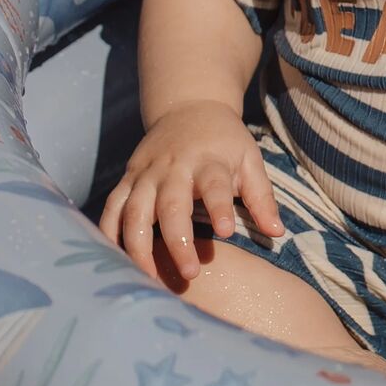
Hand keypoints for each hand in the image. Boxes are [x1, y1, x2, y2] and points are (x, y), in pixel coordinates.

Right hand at [99, 100, 281, 280]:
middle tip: (190, 273)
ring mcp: (145, 173)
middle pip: (170, 206)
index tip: (227, 231)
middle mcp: (173, 167)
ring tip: (149, 278)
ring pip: (134, 211)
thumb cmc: (225, 142)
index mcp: (208, 161)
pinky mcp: (127, 178)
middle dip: (178, 241)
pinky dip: (108, 234)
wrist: (189, 107)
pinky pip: (111, 208)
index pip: (214, 184)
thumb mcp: (250, 160)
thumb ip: (261, 198)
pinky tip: (114, 261)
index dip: (219, 207)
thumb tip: (277, 234)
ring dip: (138, 246)